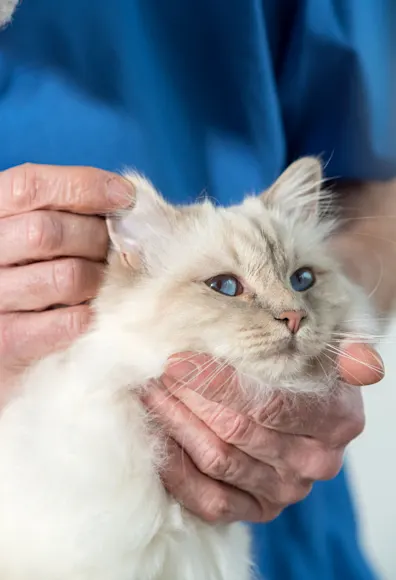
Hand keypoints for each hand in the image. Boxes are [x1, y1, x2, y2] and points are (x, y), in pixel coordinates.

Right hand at [0, 163, 131, 386]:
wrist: (3, 329)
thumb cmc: (26, 269)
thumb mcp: (30, 230)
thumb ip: (64, 210)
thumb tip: (123, 198)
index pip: (32, 186)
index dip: (85, 186)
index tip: (126, 196)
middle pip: (48, 232)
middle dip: (97, 238)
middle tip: (116, 249)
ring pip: (67, 277)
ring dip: (99, 278)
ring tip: (103, 281)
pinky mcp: (10, 340)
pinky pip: (70, 321)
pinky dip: (92, 312)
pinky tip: (92, 308)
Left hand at [144, 344, 383, 522]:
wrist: (309, 405)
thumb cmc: (309, 370)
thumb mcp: (330, 352)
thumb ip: (347, 353)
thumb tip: (361, 363)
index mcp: (337, 420)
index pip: (268, 404)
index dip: (216, 382)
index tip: (178, 358)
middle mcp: (315, 462)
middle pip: (236, 431)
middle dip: (188, 397)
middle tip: (156, 370)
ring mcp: (285, 491)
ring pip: (218, 461)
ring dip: (176, 424)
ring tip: (151, 392)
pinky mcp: (258, 509)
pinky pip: (210, 501)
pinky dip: (178, 470)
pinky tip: (159, 436)